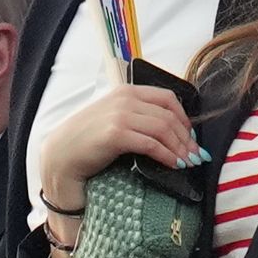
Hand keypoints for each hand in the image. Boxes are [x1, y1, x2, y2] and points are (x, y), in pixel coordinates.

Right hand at [41, 84, 204, 206]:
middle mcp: (124, 99)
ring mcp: (120, 115)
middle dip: (187, 138)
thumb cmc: (87, 141)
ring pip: (164, 129)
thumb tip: (171, 130)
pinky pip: (152, 144)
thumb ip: (137, 116)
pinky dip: (168, 156)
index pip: (167, 98)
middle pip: (169, 115)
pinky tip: (174, 165)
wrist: (60, 156)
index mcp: (126, 91)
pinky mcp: (116, 134)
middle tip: (196, 155)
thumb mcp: (112, 118)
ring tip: (188, 163)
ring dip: (180, 148)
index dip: (184, 118)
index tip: (191, 137)